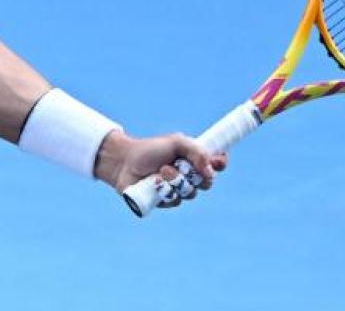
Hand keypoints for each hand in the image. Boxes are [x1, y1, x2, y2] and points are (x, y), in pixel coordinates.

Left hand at [94, 130, 227, 207]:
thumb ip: (196, 151)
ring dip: (176, 180)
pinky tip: (154, 183)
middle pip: (207, 183)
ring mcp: (178, 190)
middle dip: (195, 175)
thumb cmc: (150, 149)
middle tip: (181, 165)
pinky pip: (175, 202)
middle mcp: (189, 176)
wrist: (124, 161)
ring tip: (161, 171)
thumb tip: (210, 170)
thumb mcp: (176, 143)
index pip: (216, 164)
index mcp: (194, 159)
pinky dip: (165, 191)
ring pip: (190, 193)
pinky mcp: (166, 202)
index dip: (220, 164)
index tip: (217, 162)